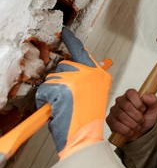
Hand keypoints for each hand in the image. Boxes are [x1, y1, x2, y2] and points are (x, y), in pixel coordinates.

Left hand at [35, 27, 111, 158]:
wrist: (86, 136)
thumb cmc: (88, 120)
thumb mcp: (93, 95)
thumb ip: (86, 80)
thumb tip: (70, 71)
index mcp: (100, 75)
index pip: (83, 52)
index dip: (73, 42)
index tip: (66, 32)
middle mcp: (90, 72)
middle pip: (65, 65)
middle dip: (60, 81)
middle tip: (67, 99)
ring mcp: (77, 78)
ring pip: (53, 78)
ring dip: (53, 93)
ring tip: (64, 106)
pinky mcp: (63, 86)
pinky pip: (45, 89)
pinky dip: (46, 101)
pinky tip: (58, 109)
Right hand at [106, 89, 156, 141]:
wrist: (142, 132)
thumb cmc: (147, 117)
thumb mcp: (155, 108)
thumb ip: (153, 100)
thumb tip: (144, 96)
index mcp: (131, 94)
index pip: (131, 94)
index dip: (139, 103)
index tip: (143, 110)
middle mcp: (120, 100)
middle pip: (126, 106)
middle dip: (137, 116)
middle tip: (141, 120)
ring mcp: (114, 110)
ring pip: (121, 115)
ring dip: (132, 124)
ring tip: (137, 126)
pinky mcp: (110, 120)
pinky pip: (115, 124)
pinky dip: (125, 130)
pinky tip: (130, 131)